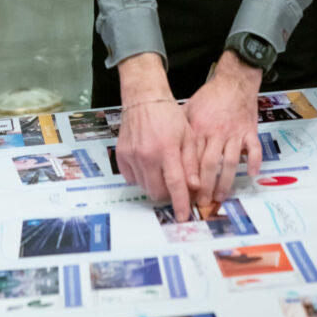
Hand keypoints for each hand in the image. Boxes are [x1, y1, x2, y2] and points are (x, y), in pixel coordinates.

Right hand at [115, 53, 199, 221]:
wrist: (144, 99)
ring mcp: (131, 156)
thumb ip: (191, 162)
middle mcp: (146, 155)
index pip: (175, 185)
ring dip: (155, 186)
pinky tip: (149, 166)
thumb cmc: (169, 115)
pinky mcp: (121, 155)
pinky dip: (142, 178)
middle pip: (157, 192)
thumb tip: (194, 187)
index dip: (180, 204)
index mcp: (166, 150)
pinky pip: (132, 178)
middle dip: (168, 195)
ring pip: (144, 187)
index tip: (183, 217)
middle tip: (176, 186)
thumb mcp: (187, 136)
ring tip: (162, 172)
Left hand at [184, 49, 261, 204]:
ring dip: (226, 182)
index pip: (192, 158)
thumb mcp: (189, 109)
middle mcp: (217, 133)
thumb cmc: (210, 97)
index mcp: (199, 129)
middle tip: (201, 202)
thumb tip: (168, 149)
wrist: (233, 81)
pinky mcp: (250, 131)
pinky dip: (254, 162)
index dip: (189, 177)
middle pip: (210, 164)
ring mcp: (234, 133)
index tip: (185, 192)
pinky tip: (251, 175)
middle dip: (205, 186)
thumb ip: (181, 130)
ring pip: (230, 162)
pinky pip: (255, 149)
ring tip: (221, 197)